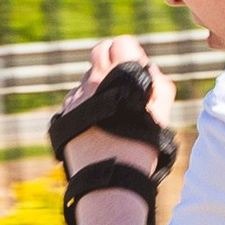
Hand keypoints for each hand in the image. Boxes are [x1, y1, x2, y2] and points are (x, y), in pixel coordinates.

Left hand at [58, 38, 178, 224]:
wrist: (108, 180)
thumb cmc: (139, 149)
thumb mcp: (160, 116)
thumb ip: (160, 86)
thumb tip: (149, 72)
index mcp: (118, 76)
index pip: (122, 43)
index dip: (132, 53)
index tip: (137, 69)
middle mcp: (92, 81)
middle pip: (100, 51)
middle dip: (112, 60)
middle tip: (123, 80)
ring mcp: (75, 97)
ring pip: (87, 77)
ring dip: (99, 84)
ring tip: (112, 111)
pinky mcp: (64, 114)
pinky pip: (76, 98)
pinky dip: (86, 104)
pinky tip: (97, 124)